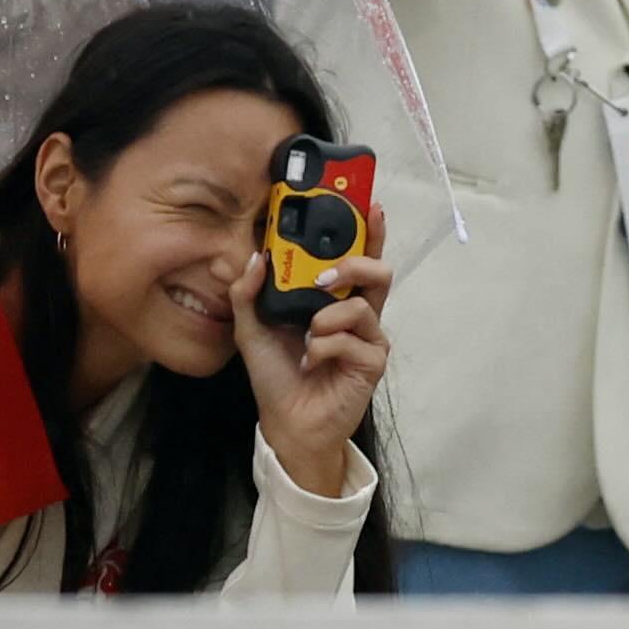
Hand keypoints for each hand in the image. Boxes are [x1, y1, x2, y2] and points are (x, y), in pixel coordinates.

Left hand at [231, 250, 387, 501]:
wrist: (287, 424)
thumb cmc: (276, 375)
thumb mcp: (252, 330)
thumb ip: (249, 294)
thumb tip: (256, 257)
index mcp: (335, 299)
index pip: (359, 257)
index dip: (370, 231)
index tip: (371, 205)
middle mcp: (359, 313)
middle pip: (380, 271)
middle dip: (355, 264)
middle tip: (325, 277)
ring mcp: (369, 337)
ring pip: (363, 306)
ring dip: (327, 319)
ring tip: (308, 336)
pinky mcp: (372, 362)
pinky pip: (352, 341)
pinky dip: (324, 348)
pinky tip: (310, 362)